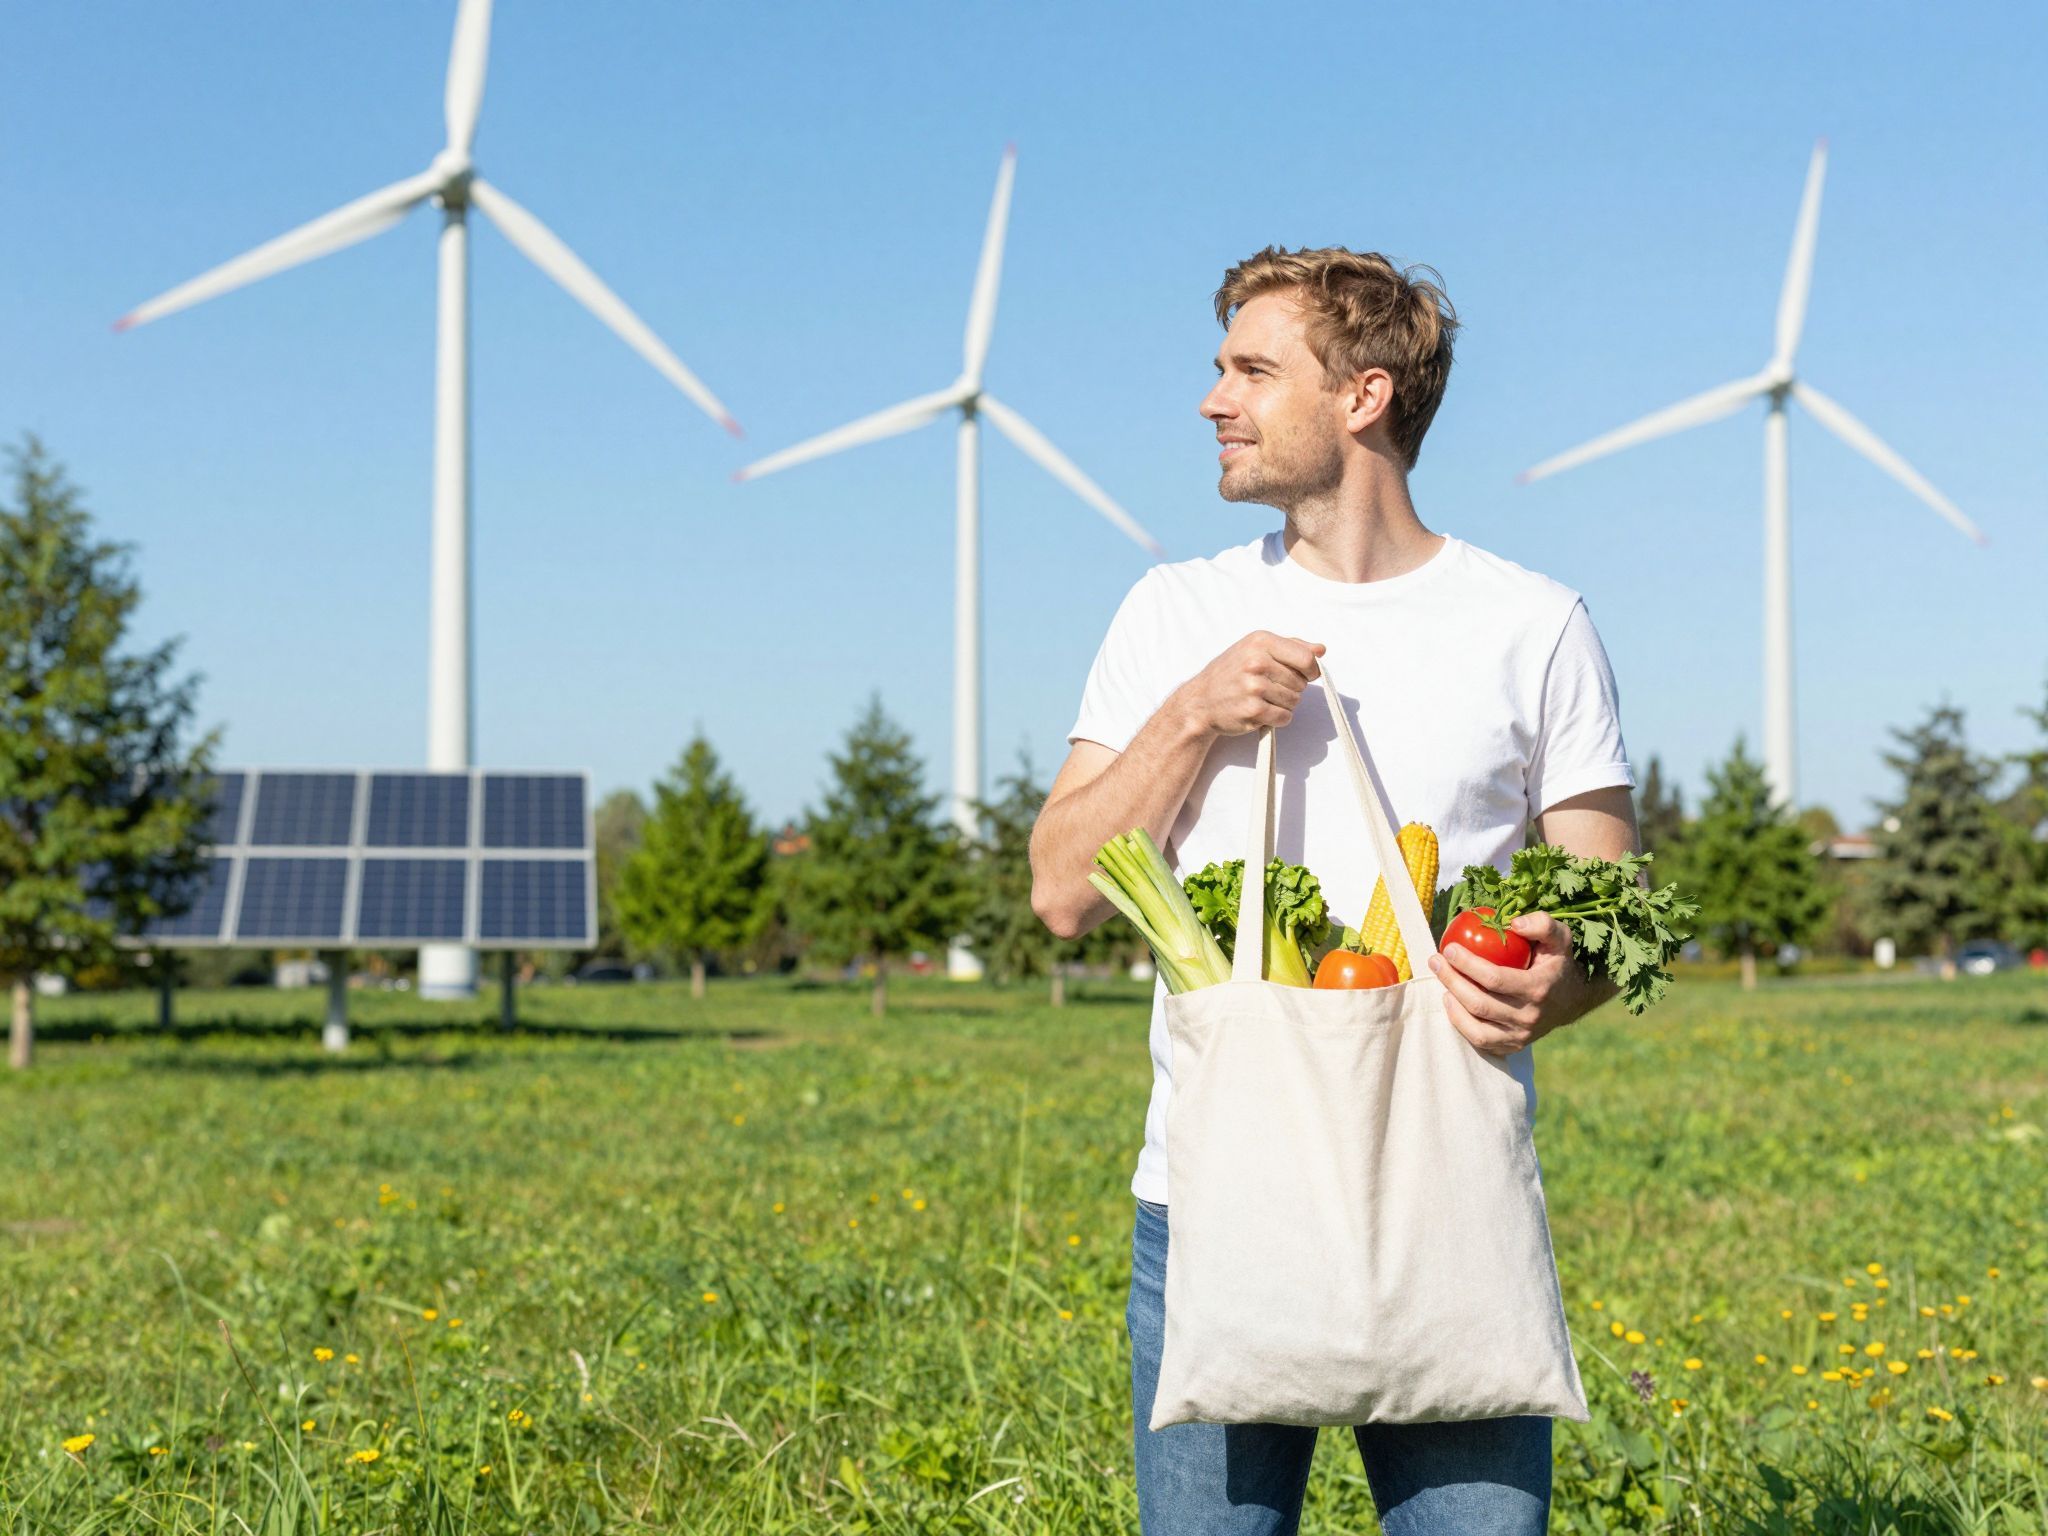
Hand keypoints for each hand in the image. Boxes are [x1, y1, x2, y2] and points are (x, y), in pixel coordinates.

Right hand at [1174, 632, 1325, 738]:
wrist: (1200, 701)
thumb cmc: (1230, 673)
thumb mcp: (1255, 649)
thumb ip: (1290, 646)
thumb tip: (1321, 650)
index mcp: (1260, 641)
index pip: (1306, 657)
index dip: (1312, 670)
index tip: (1306, 675)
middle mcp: (1256, 662)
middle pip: (1301, 682)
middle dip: (1292, 688)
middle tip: (1270, 688)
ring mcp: (1254, 687)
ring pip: (1294, 701)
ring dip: (1284, 704)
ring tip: (1263, 699)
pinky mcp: (1253, 710)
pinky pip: (1284, 717)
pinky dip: (1277, 718)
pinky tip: (1261, 711)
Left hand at [1426, 913, 1612, 1056]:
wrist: (1570, 1000)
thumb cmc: (1556, 962)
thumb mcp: (1559, 937)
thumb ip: (1542, 924)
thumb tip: (1513, 924)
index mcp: (1539, 989)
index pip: (1495, 979)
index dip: (1467, 964)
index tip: (1449, 948)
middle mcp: (1530, 1017)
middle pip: (1480, 1003)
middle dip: (1452, 980)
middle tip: (1436, 961)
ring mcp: (1520, 1036)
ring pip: (1476, 1027)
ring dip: (1452, 1002)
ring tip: (1441, 979)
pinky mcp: (1511, 1046)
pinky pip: (1479, 1041)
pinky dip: (1459, 1023)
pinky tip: (1450, 1001)